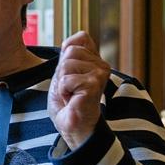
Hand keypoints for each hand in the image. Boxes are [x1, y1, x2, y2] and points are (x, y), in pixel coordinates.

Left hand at [47, 31, 110, 150]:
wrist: (74, 126)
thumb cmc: (68, 103)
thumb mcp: (64, 73)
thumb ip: (68, 55)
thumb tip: (72, 40)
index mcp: (96, 60)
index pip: (80, 38)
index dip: (66, 56)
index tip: (70, 76)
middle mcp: (102, 65)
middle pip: (70, 51)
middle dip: (62, 72)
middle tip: (69, 89)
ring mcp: (100, 74)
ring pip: (66, 65)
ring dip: (62, 83)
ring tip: (71, 95)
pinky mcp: (94, 84)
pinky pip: (66, 80)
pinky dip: (63, 92)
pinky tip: (72, 100)